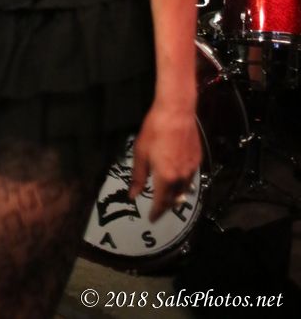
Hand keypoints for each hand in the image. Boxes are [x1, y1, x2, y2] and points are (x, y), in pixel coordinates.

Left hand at [129, 101, 200, 221]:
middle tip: (159, 209)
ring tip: (168, 196)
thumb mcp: (141, 152)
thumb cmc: (154, 130)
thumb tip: (133, 195)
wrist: (176, 112)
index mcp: (165, 177)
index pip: (161, 202)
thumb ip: (138, 176)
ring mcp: (191, 168)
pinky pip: (190, 177)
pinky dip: (183, 182)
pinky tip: (178, 178)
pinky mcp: (197, 159)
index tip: (152, 219)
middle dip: (166, 206)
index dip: (156, 212)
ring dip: (176, 195)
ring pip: (184, 189)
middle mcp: (181, 176)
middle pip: (175, 199)